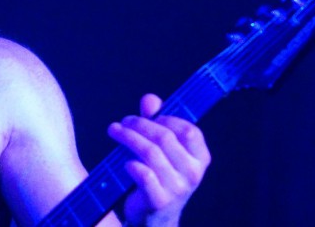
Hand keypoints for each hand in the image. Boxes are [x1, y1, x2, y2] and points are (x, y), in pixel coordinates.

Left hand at [107, 94, 210, 226]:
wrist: (156, 218)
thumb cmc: (160, 176)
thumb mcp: (163, 149)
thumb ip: (156, 122)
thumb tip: (150, 99)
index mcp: (200, 158)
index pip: (189, 130)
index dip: (167, 118)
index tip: (149, 116)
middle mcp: (193, 173)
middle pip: (165, 137)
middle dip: (139, 124)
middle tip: (123, 122)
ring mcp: (178, 189)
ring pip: (150, 152)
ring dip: (128, 138)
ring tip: (114, 131)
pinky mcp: (159, 201)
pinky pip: (143, 175)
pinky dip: (130, 164)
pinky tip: (124, 161)